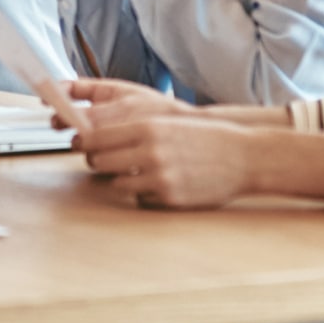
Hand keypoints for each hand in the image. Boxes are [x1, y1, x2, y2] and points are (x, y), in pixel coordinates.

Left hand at [77, 91, 254, 208]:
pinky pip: (139, 199)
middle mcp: (150, 151)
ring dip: (120, 179)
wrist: (244, 156)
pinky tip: (156, 184)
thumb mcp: (169, 123)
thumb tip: (98, 136)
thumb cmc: (207, 136)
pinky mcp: (169, 198)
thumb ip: (136, 129)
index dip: (83, 141)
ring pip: (116, 183)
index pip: (97, 136)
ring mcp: (159, 177)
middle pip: (99, 161)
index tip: (79, 143)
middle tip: (102, 159)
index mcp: (148, 127)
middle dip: (97, 161)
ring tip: (133, 172)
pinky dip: (142, 193)